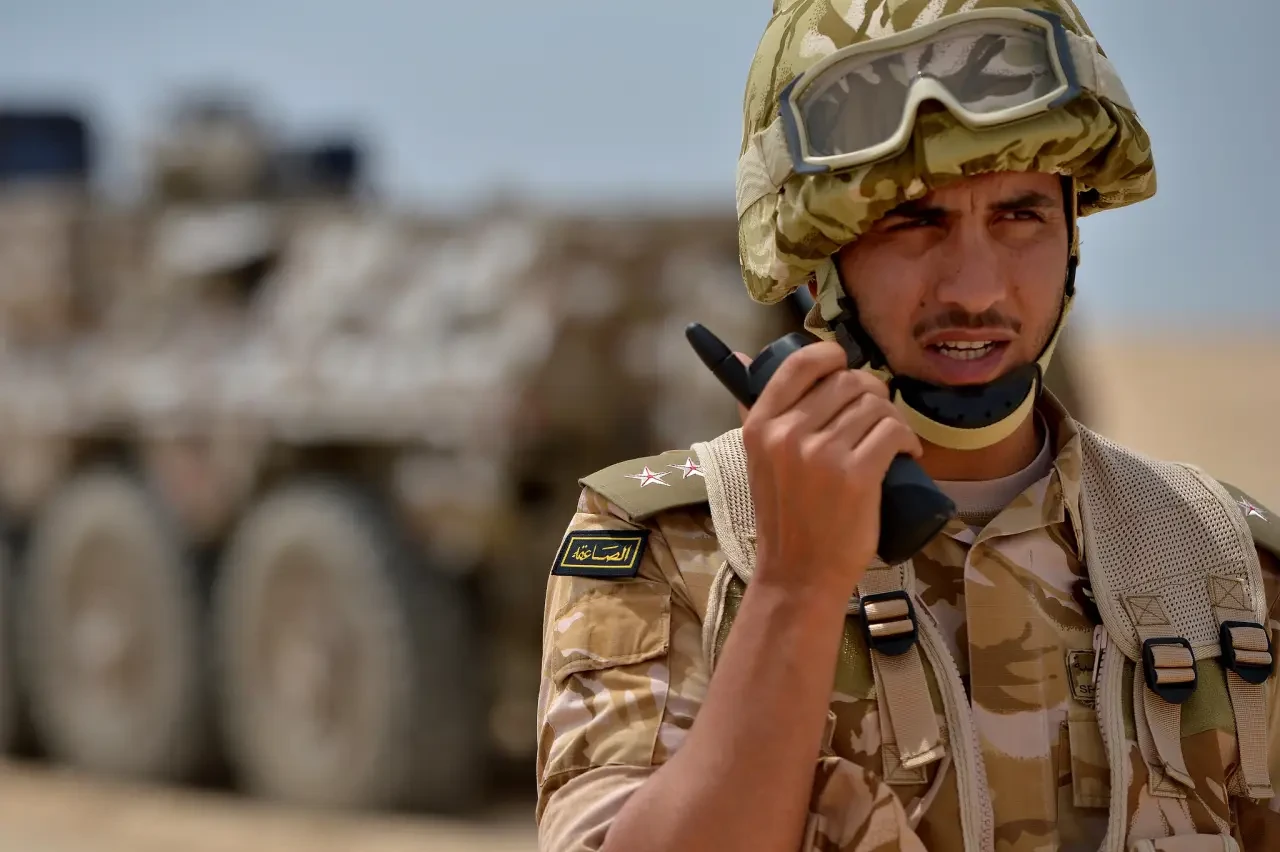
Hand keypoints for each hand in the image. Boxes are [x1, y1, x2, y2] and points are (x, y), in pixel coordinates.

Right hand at [737, 341, 922, 594]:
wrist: (798, 574)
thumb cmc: (783, 517)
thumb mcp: (757, 459)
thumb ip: (755, 410)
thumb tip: (743, 355)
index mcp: (761, 424)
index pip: (801, 362)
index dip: (831, 355)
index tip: (845, 368)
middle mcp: (788, 433)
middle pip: (847, 381)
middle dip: (871, 393)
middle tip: (875, 417)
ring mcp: (823, 454)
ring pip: (875, 405)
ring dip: (892, 417)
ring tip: (890, 438)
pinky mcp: (857, 475)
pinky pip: (894, 431)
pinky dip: (908, 439)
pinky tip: (906, 454)